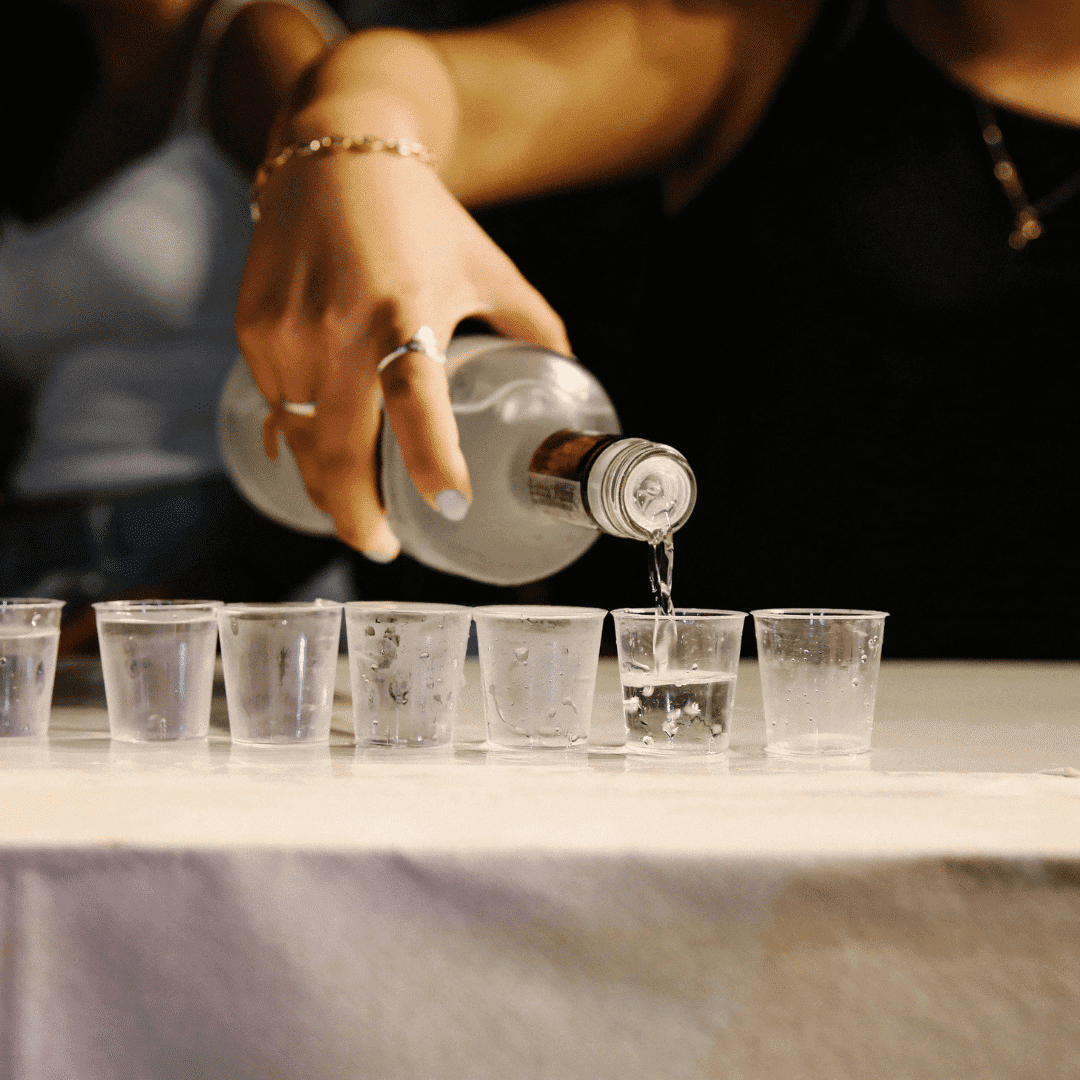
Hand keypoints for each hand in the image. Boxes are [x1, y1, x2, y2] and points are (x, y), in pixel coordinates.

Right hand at [235, 145, 568, 559]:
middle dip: (358, 517)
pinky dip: (299, 442)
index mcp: (403, 310)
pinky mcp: (251, 330)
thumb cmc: (421, 217)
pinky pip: (276, 410)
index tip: (452, 508)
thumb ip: (532, 324)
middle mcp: (335, 328)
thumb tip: (570, 373)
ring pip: (301, 444)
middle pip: (338, 452)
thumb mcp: (488, 266)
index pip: (413, 399)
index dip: (431, 458)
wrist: (332, 152)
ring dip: (328, 487)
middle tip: (384, 547)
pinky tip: (319, 451)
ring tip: (356, 507)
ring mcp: (284, 333)